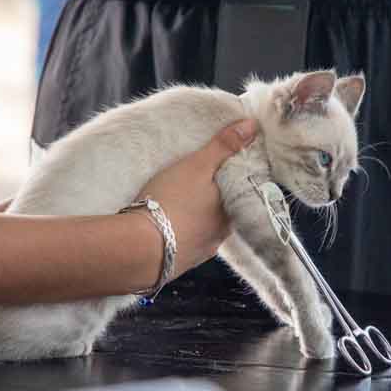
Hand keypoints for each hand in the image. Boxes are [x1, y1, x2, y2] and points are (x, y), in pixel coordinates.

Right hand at [136, 119, 257, 278]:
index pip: (242, 193)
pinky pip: (186, 244)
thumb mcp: (197, 165)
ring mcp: (200, 251)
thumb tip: (252, 127)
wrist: (138, 247)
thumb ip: (224, 146)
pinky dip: (182, 233)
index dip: (234, 180)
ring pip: (206, 230)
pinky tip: (170, 225)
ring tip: (182, 204)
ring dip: (199, 218)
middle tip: (200, 185)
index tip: (223, 170)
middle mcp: (220, 236)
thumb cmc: (169, 202)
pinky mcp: (179, 263)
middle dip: (216, 200)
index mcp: (230, 212)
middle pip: (224, 213)